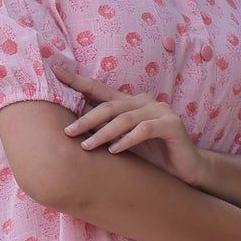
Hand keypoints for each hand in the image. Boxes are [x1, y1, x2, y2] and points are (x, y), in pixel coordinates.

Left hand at [49, 56, 206, 185]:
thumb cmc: (151, 156)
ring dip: (103, 133)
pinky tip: (115, 151)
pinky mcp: (172, 125)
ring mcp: (160, 111)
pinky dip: (128, 140)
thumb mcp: (122, 142)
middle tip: (67, 132)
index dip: (77, 80)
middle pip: (110, 106)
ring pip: (125, 118)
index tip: (54, 71)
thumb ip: (103, 130)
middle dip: (86, 118)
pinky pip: (145, 129)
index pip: (99, 89)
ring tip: (87, 147)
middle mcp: (144, 102)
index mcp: (129, 103)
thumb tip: (68, 126)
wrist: (186, 169)